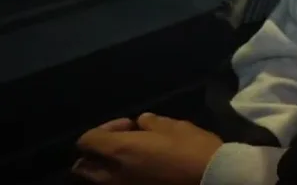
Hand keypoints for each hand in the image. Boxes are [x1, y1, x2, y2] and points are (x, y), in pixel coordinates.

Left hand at [73, 113, 222, 184]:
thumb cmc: (191, 149)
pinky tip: (142, 170)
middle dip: (96, 153)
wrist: (210, 179)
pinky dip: (120, 178)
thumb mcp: (175, 127)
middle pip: (83, 166)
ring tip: (130, 159)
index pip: (87, 140)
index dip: (104, 128)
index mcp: (119, 151)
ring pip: (97, 181)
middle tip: (120, 143)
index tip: (129, 125)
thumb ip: (152, 123)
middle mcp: (113, 174)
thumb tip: (141, 122)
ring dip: (106, 167)